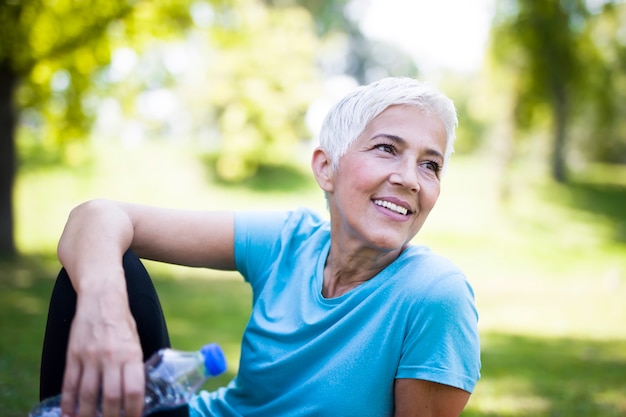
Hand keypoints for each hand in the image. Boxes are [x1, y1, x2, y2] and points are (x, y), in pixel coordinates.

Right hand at [60, 289, 144, 416]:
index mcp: (131, 354)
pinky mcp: (73, 354)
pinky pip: (69, 384)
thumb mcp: (136, 341)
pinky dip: (68, 402)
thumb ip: (134, 365)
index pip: (134, 390)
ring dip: (87, 414)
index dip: (134, 410)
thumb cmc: (122, 321)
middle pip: (110, 397)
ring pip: (87, 394)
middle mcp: (111, 357)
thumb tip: (133, 392)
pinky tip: (69, 413)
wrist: (101, 297)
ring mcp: (90, 356)